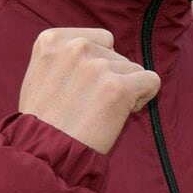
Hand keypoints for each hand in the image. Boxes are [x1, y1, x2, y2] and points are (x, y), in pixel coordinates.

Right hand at [18, 28, 160, 154]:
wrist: (44, 153)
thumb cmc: (44, 120)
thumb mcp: (41, 73)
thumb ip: (65, 56)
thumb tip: (98, 49)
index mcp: (53, 40)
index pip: (102, 39)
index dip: (100, 63)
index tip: (83, 86)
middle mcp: (76, 47)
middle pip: (118, 55)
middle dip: (112, 77)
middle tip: (90, 104)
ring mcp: (98, 67)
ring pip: (134, 69)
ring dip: (125, 90)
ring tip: (99, 112)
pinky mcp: (118, 88)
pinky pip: (151, 81)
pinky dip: (144, 97)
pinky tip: (121, 112)